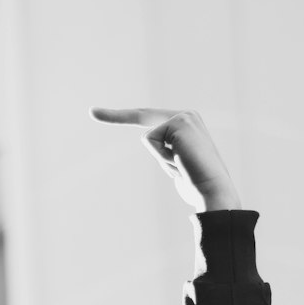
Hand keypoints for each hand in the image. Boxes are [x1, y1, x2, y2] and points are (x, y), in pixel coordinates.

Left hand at [90, 107, 240, 210]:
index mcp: (185, 125)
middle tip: (91, 112)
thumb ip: (167, 156)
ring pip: (148, 138)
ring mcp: (183, 116)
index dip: (123, 116)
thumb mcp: (177, 169)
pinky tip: (181, 162)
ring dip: (160, 159)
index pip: (150, 119)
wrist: (212, 192)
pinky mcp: (179, 121)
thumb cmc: (196, 187)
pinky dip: (162, 157)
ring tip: (181, 168)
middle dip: (114, 115)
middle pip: (142, 115)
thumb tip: (160, 156)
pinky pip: (151, 141)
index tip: (97, 113)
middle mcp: (186, 115)